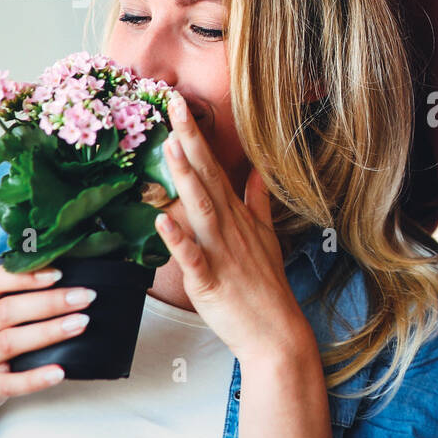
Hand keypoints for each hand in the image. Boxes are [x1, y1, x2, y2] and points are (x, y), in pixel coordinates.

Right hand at [0, 265, 95, 416]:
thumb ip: (9, 290)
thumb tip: (60, 271)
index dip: (25, 277)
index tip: (59, 273)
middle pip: (8, 311)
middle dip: (50, 302)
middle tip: (85, 296)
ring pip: (10, 343)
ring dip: (48, 332)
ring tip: (81, 323)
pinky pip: (12, 383)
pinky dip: (36, 378)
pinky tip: (60, 371)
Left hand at [153, 91, 315, 364]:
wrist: (276, 332)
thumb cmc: (266, 288)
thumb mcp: (267, 237)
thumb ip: (258, 202)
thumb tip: (255, 171)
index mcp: (238, 217)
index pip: (214, 168)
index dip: (196, 137)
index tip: (180, 105)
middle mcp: (230, 228)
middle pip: (207, 178)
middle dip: (190, 141)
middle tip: (173, 106)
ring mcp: (221, 253)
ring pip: (201, 209)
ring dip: (186, 178)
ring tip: (170, 147)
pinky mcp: (211, 281)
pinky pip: (193, 258)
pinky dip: (178, 240)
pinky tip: (162, 222)